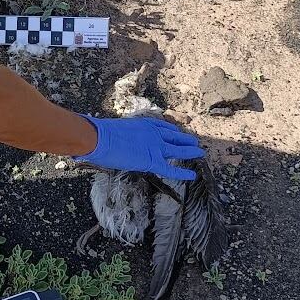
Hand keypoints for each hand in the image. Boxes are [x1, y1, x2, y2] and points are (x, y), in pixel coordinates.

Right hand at [74, 114, 204, 179]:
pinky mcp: (152, 161)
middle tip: (194, 141)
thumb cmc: (99, 135)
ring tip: (200, 153)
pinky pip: (171, 168)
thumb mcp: (113, 131)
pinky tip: (193, 175)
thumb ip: (119, 136)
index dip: (172, 131)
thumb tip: (109, 143)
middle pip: (174, 136)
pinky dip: (183, 172)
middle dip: (185, 139)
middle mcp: (153, 133)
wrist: (98, 138)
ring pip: (178, 150)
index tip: (177, 132)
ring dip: (190, 151)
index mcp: (144, 124)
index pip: (164, 127)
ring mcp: (154, 146)